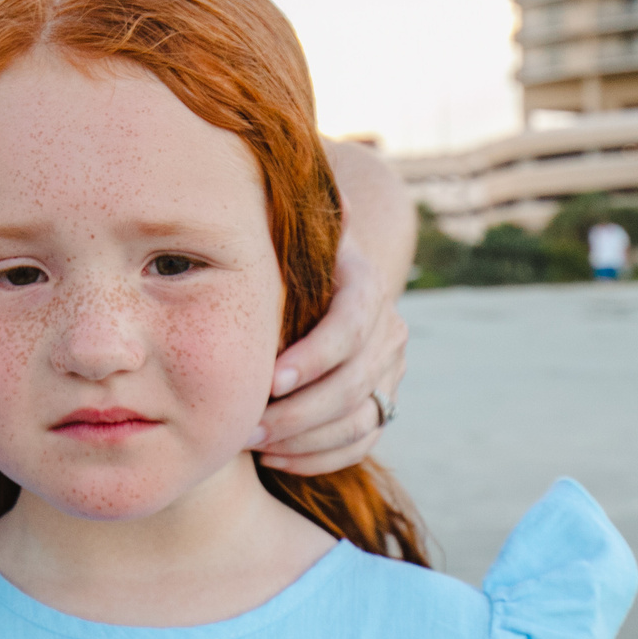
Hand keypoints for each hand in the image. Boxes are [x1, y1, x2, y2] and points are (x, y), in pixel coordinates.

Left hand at [256, 241, 409, 474]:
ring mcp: (389, 369)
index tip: (270, 381)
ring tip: (255, 444)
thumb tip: (280, 180)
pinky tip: (277, 458)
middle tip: (248, 428)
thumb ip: (279, 220)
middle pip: (354, 381)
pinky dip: (320, 456)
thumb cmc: (286, 259)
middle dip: (299, 411)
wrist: (322, 283)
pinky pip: (362, 440)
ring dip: (306, 439)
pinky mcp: (383, 401)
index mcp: (364, 284)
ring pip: (360, 417)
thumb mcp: (286, 237)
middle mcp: (387, 328)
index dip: (314, 357)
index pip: (352, 325)